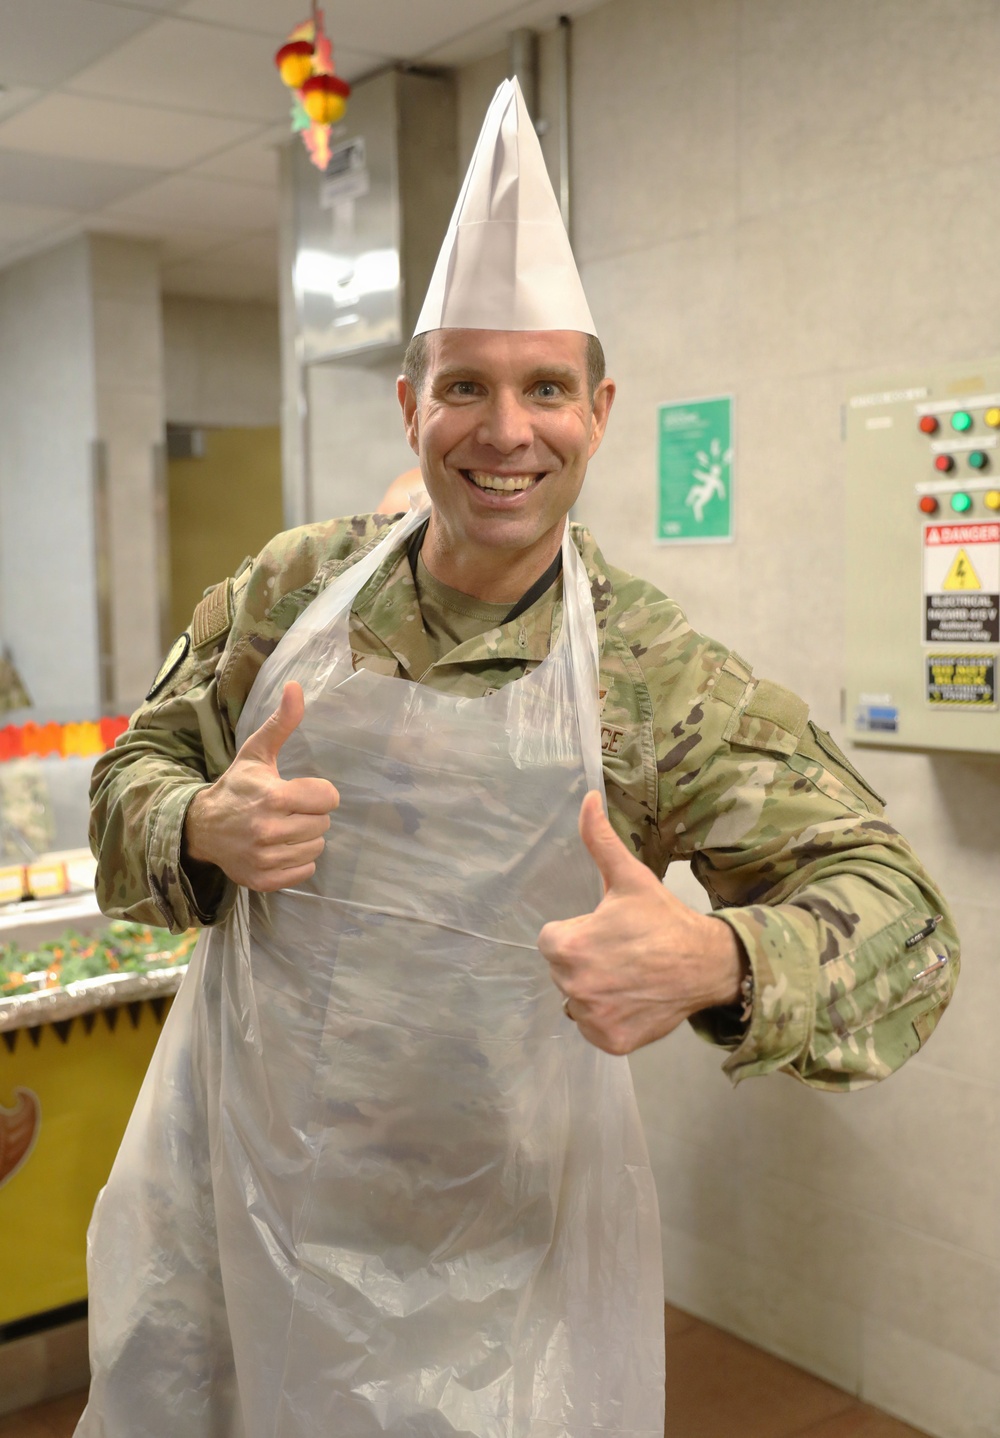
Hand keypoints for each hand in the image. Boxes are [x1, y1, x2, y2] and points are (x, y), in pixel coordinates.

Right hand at [184, 681, 338, 891]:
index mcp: (273, 797)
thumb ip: (281, 723)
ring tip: (284, 828)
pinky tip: (280, 848)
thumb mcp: (257, 753)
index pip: (327, 798)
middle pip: (323, 824)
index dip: (320, 793)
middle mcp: (269, 830)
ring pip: (316, 849)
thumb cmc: (236, 787)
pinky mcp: (263, 880)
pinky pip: (305, 873)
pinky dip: (297, 861)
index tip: (303, 791)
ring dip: (306, 838)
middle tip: (290, 810)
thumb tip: (296, 686)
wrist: (202, 828)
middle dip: (311, 815)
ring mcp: (265, 858)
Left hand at [537, 791, 743, 1054]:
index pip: (552, 941)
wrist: (708, 964)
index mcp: (567, 947)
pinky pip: (594, 1027)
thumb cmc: (663, 919)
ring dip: (596, 990)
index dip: (578, 933)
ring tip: (629, 975)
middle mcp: (573, 988)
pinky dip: (609, 1018)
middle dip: (586, 961)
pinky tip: (633, 999)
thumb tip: (585, 797)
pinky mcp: (610, 1041)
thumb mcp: (629, 877)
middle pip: (563, 971)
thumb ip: (599, 839)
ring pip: (578, 1000)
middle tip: (622, 952)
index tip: (607, 931)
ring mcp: (592, 1019)